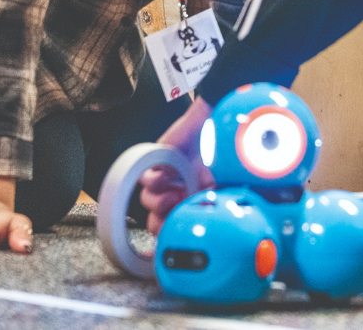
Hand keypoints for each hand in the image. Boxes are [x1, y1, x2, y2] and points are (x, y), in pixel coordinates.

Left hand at [138, 97, 214, 234]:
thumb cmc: (216, 157)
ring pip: (147, 201)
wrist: (210, 130)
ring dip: (161, 201)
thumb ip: (207, 206)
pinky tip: (169, 177)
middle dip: (162, 220)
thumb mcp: (215, 188)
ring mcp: (161, 181)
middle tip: (176, 210)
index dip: (169, 231)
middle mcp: (171, 194)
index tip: (177, 230)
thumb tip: (201, 223)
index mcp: (185, 203)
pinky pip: (146, 182)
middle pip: (152, 220)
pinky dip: (157, 183)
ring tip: (176, 192)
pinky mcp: (153, 166)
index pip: (168, 227)